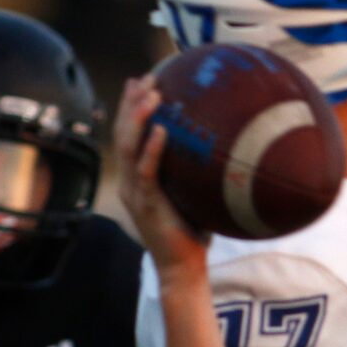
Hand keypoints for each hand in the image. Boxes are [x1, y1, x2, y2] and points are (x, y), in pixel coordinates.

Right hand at [113, 79, 210, 281]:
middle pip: (122, 133)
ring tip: (151, 94)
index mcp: (136, 178)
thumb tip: (224, 141)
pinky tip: (162, 129)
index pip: (127, 134)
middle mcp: (130, 182)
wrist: (182, 268)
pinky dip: (153, 148)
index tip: (141, 80)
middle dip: (132, 103)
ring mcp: (135, 193)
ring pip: (128, 147)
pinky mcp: (147, 205)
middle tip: (145, 77)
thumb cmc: (192, 231)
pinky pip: (146, 171)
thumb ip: (196, 169)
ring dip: (139, 117)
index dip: (131, 106)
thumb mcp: (192, 192)